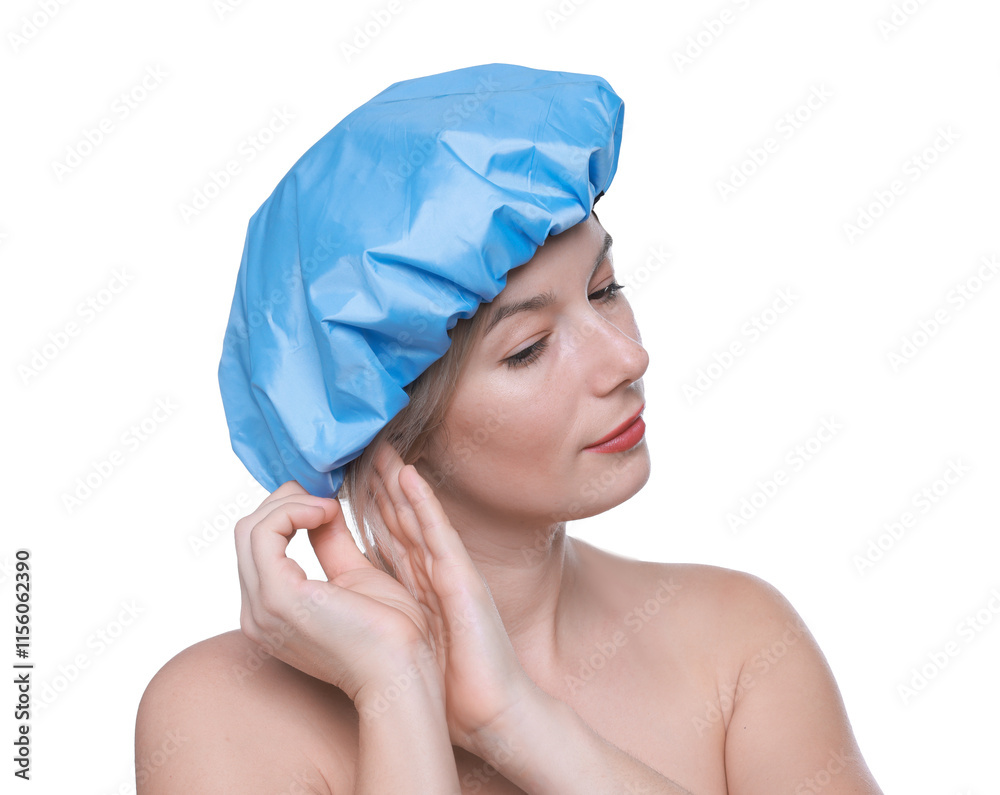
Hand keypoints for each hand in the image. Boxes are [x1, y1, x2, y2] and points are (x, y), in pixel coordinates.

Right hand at [234, 479, 442, 703]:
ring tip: (330, 507)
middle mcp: (256, 612)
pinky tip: (327, 512)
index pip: (257, 546)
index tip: (328, 505)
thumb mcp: (354, 574)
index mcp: (270, 610)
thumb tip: (323, 507)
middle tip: (327, 501)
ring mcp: (262, 607)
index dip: (288, 513)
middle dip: (286, 503)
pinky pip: (263, 532)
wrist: (402, 671)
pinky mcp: (278, 596)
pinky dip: (293, 510)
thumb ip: (331, 542)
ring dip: (292, 504)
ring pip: (251, 528)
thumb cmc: (389, 632)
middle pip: (247, 532)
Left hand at [371, 442, 537, 753]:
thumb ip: (384, 610)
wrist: (491, 711)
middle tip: (360, 442)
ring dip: (398, 479)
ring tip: (380, 445)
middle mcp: (432, 571)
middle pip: (400, 515)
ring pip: (417, 515)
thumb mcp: (408, 638)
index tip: (344, 471)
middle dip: (379, 479)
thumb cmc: (451, 682)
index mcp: (417, 586)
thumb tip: (345, 599)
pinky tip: (409, 476)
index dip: (368, 501)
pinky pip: (438, 534)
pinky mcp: (463, 579)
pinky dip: (423, 504)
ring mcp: (449, 571)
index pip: (387, 533)